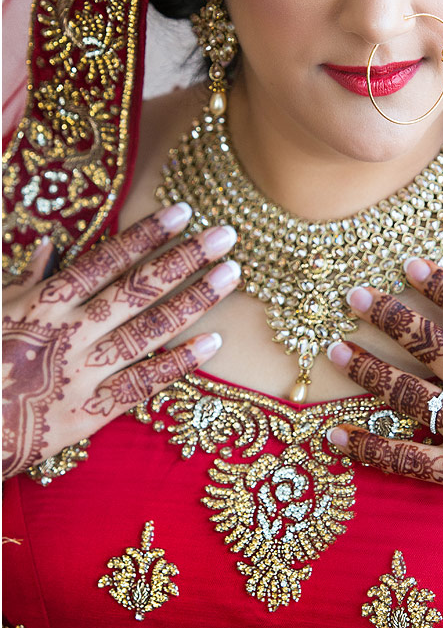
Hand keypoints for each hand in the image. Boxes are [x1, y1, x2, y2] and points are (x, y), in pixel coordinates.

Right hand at [2, 204, 239, 479]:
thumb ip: (26, 278)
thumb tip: (51, 243)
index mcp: (44, 304)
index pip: (105, 261)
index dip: (146, 235)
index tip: (183, 212)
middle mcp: (68, 334)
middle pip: (136, 290)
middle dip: (184, 259)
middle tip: (225, 235)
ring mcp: (81, 374)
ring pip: (147, 332)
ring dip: (193, 302)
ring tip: (230, 275)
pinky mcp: (87, 414)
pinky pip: (141, 386)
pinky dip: (178, 364)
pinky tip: (214, 342)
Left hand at [326, 257, 442, 590]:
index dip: (438, 284)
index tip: (407, 264)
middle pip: (426, 345)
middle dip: (388, 316)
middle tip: (353, 296)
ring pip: (406, 395)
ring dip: (368, 370)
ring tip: (335, 350)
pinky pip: (405, 461)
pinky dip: (367, 450)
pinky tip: (331, 438)